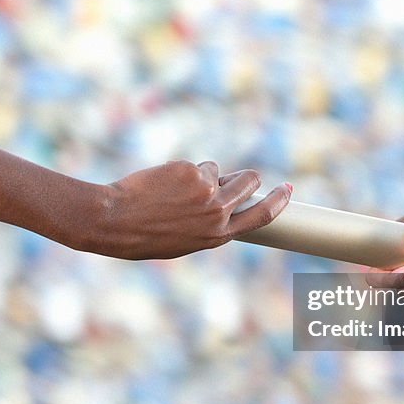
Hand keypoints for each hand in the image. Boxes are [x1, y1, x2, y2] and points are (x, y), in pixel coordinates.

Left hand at [80, 160, 291, 259]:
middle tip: (231, 176)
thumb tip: (228, 196)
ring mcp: (207, 191)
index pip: (260, 216)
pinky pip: (196, 165)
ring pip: (218, 170)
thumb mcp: (185, 238)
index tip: (287, 190)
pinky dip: (182, 170)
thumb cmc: (144, 234)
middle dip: (245, 176)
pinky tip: (161, 184)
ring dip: (203, 174)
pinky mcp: (192, 172)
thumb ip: (210, 222)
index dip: (278, 201)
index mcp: (218, 236)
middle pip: (248, 183)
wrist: (115, 221)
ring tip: (172, 190)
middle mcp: (218, 214)